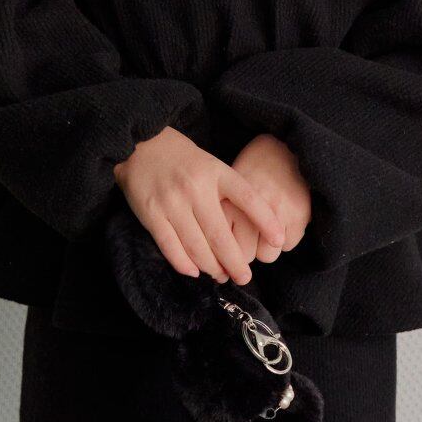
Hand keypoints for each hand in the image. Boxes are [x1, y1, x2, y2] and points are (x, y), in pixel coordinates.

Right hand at [113, 126, 285, 285]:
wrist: (142, 144)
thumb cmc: (183, 160)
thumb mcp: (212, 166)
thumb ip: (228, 192)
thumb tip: (249, 229)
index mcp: (216, 173)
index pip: (248, 198)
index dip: (266, 220)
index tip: (279, 240)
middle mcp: (196, 188)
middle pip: (221, 235)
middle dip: (235, 262)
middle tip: (244, 277)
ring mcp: (173, 202)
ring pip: (197, 246)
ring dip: (211, 267)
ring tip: (220, 275)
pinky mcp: (152, 214)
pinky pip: (171, 247)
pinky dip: (184, 264)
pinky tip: (194, 271)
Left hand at [222, 133, 311, 266]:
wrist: (286, 148)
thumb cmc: (253, 171)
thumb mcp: (227, 187)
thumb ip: (220, 216)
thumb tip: (213, 256)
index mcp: (228, 201)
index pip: (221, 245)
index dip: (223, 253)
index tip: (225, 253)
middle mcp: (250, 209)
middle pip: (244, 255)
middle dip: (244, 255)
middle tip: (246, 245)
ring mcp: (276, 213)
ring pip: (266, 256)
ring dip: (265, 250)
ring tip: (264, 233)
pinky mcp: (298, 215)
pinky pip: (288, 246)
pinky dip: (285, 240)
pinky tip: (282, 224)